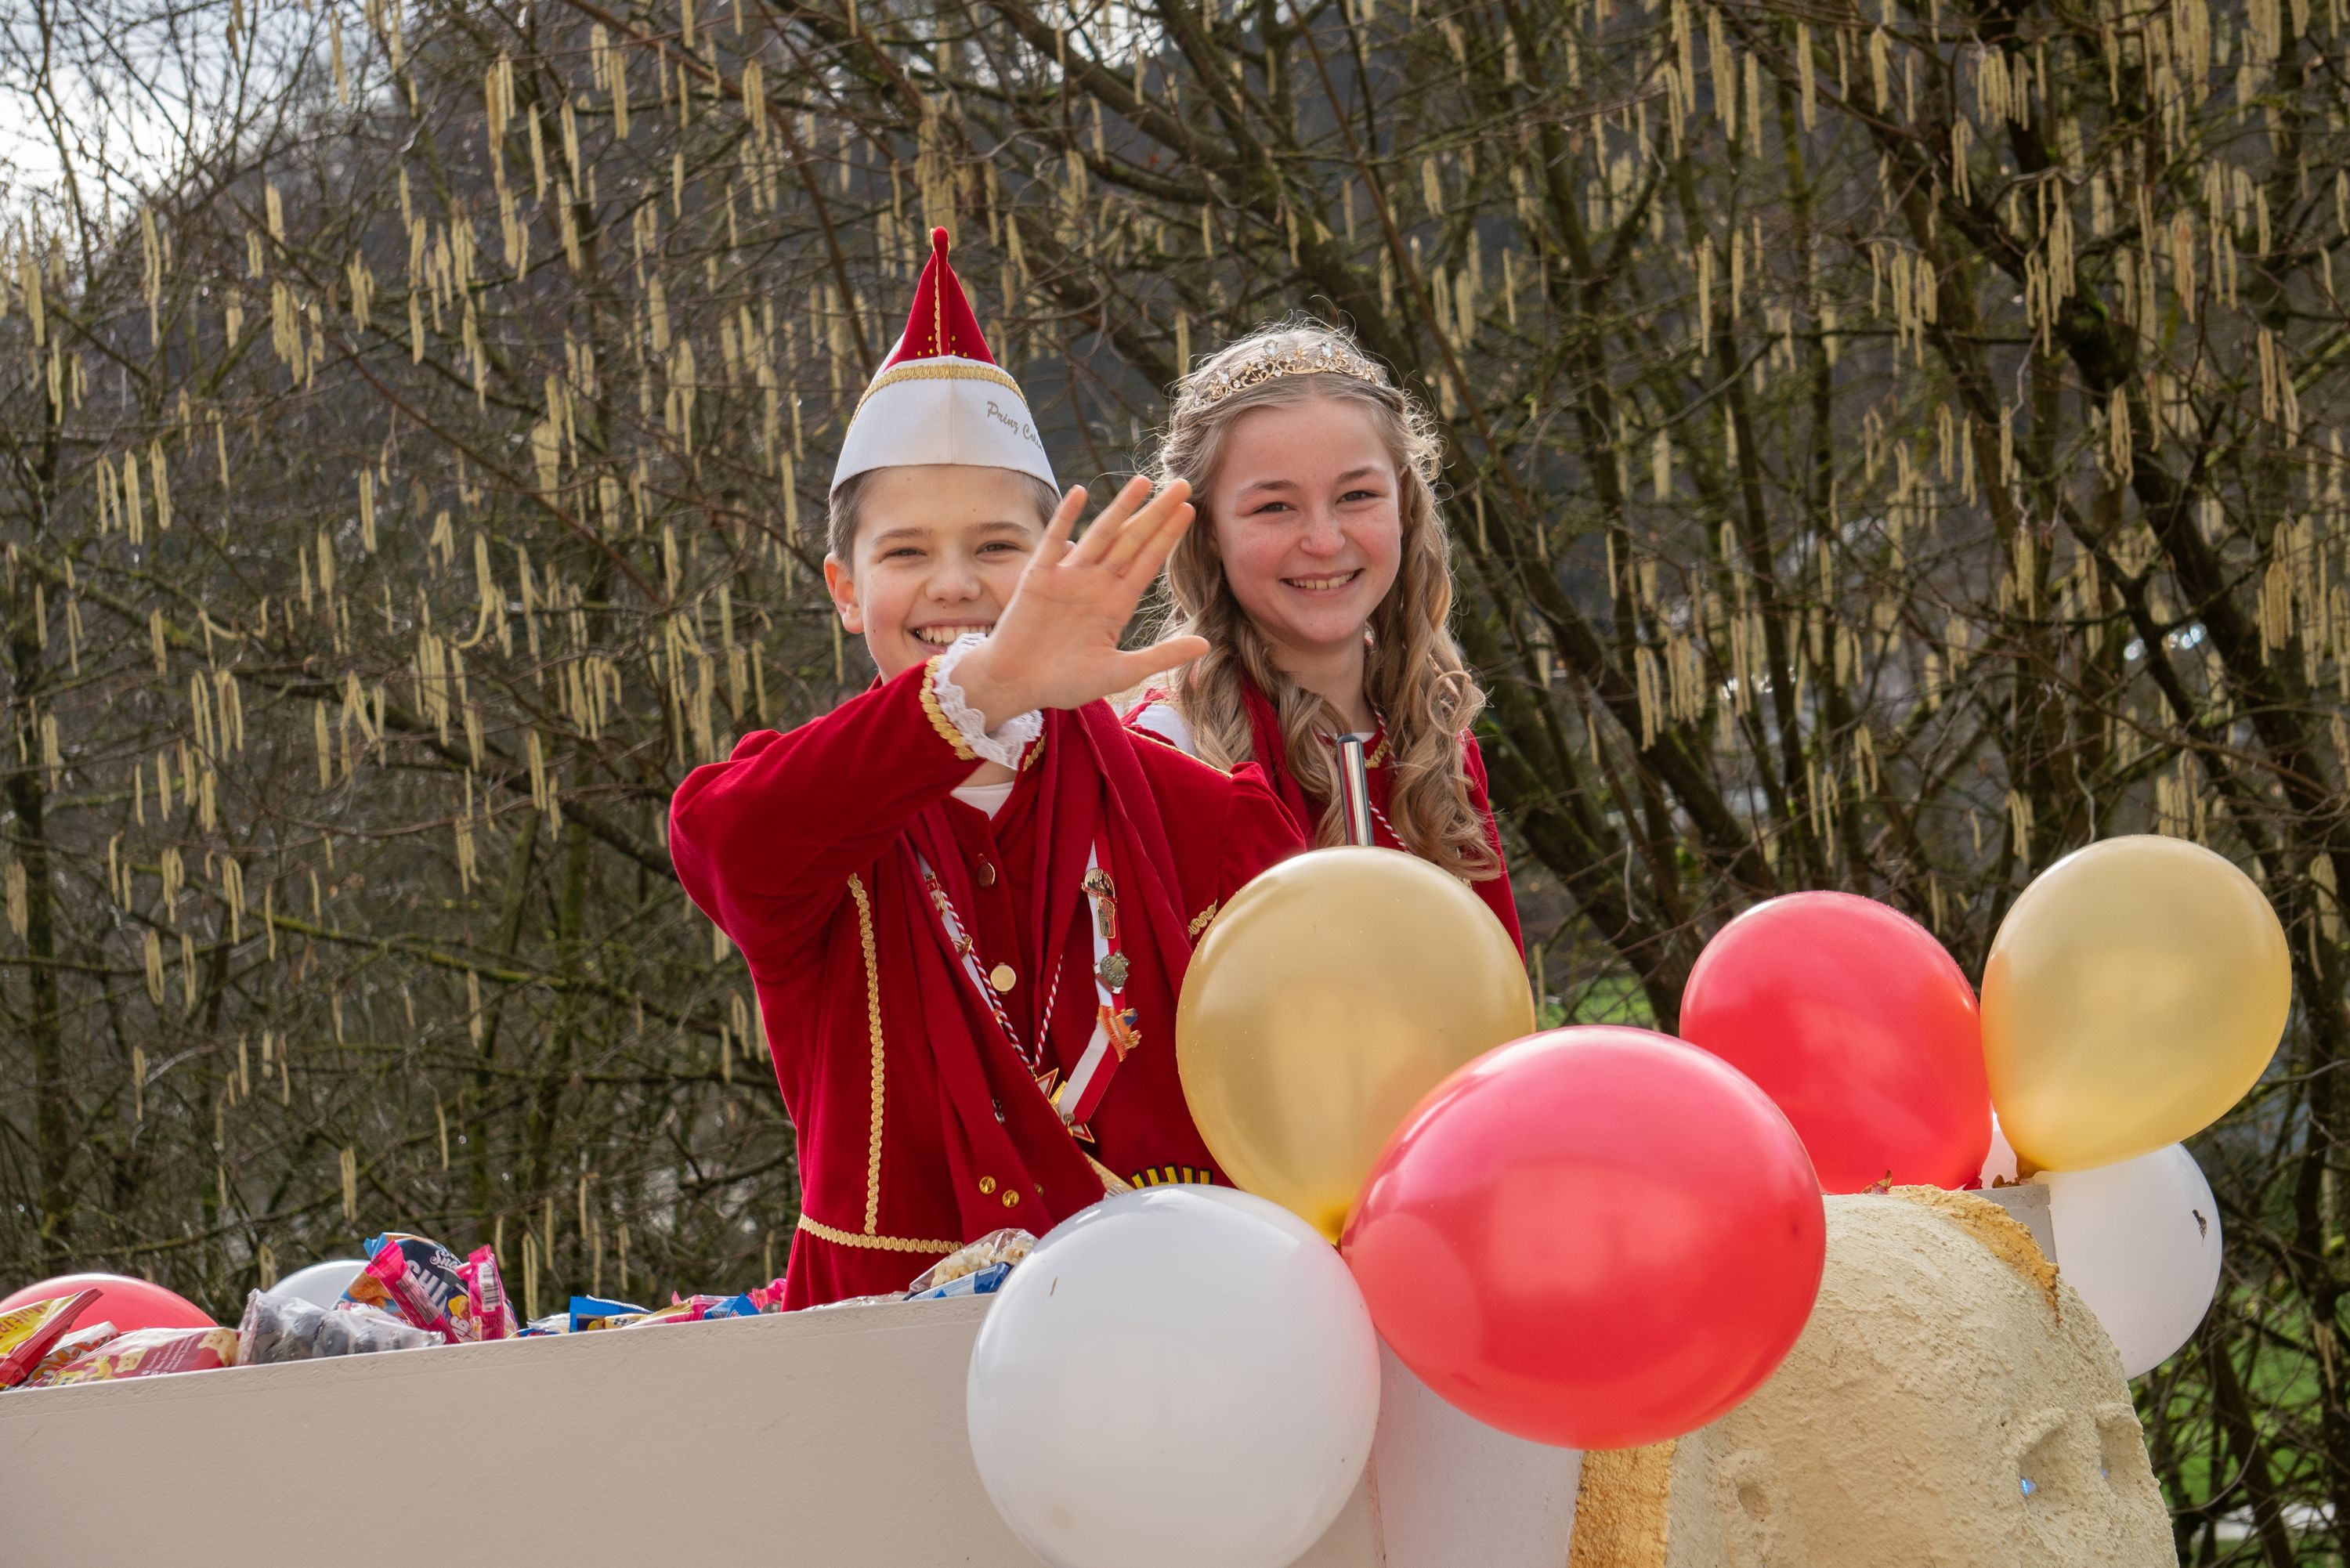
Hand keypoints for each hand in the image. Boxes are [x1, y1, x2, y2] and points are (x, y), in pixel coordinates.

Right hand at [951, 476, 1209, 722]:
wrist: (1015, 685)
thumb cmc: (1064, 682)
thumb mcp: (1120, 672)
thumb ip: (1161, 656)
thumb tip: (1207, 645)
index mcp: (1116, 604)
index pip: (1149, 562)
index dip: (1168, 536)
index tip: (1190, 510)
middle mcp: (1096, 584)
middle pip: (1132, 541)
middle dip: (1157, 513)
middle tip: (1182, 484)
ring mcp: (1068, 577)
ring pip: (1100, 534)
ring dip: (1121, 508)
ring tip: (1144, 481)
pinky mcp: (1039, 576)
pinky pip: (1054, 541)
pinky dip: (1066, 517)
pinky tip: (1080, 493)